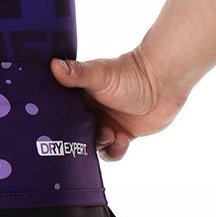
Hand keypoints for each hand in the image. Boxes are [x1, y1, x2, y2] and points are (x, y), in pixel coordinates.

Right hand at [50, 48, 184, 160]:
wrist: (163, 83)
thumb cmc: (130, 74)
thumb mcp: (99, 74)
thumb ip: (77, 73)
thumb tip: (53, 65)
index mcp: (80, 97)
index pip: (61, 115)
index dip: (58, 125)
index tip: (59, 131)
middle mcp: (91, 112)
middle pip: (75, 134)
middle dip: (80, 140)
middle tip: (87, 136)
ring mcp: (107, 124)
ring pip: (94, 145)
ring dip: (100, 145)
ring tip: (110, 134)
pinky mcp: (123, 135)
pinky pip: (112, 151)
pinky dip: (115, 150)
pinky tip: (123, 139)